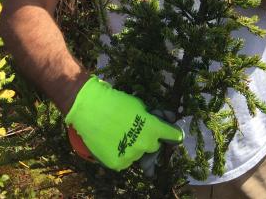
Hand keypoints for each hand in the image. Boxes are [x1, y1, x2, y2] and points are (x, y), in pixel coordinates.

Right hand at [65, 77, 182, 170]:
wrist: (91, 109)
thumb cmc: (117, 102)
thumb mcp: (140, 105)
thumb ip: (155, 115)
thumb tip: (169, 118)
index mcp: (152, 128)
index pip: (173, 135)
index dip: (174, 134)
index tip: (174, 135)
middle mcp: (145, 144)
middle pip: (154, 146)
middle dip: (149, 139)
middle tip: (137, 129)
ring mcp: (131, 156)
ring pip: (139, 154)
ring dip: (134, 146)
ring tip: (121, 134)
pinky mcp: (118, 164)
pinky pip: (125, 161)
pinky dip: (122, 154)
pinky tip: (114, 142)